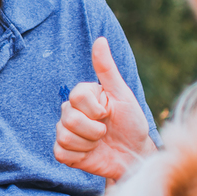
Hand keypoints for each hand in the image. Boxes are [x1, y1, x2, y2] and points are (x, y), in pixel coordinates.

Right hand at [54, 37, 156, 181]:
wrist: (134, 155)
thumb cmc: (131, 124)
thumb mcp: (122, 95)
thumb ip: (107, 69)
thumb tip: (100, 39)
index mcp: (83, 96)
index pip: (76, 96)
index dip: (96, 109)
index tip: (109, 113)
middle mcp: (70, 112)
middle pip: (69, 118)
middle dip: (95, 129)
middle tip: (106, 131)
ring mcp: (65, 132)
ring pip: (65, 136)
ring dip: (89, 143)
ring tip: (99, 143)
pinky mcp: (64, 153)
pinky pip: (61, 153)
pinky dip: (80, 156)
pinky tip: (90, 154)